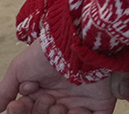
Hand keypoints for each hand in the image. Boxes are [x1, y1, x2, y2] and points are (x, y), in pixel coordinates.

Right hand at [0, 42, 125, 113]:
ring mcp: (80, 103)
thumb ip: (5, 90)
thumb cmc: (48, 52)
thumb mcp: (19, 69)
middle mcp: (61, 99)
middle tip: (46, 98)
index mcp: (42, 94)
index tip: (18, 104)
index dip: (21, 112)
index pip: (28, 112)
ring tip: (58, 104)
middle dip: (40, 113)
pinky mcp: (100, 104)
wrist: (77, 40)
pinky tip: (74, 109)